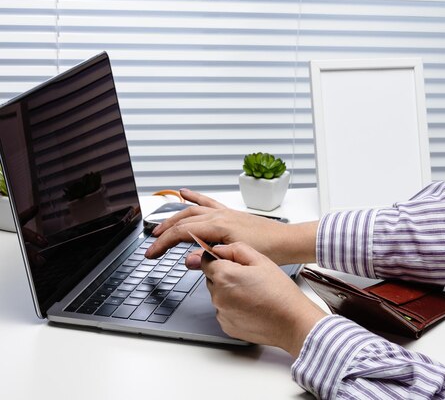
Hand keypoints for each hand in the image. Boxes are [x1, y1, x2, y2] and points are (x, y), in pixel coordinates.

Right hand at [144, 188, 317, 264]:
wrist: (286, 241)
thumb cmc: (268, 250)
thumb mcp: (236, 259)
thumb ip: (209, 259)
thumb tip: (187, 261)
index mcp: (218, 226)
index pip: (181, 233)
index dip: (162, 244)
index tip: (151, 253)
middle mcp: (219, 215)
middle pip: (183, 221)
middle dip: (164, 233)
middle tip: (151, 245)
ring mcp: (224, 213)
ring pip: (191, 210)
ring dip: (174, 217)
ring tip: (160, 226)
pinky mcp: (229, 213)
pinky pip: (207, 201)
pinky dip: (194, 196)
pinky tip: (184, 192)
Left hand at [202, 242, 326, 356]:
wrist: (291, 322)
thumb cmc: (280, 293)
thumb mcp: (262, 260)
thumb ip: (236, 250)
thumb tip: (220, 249)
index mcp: (225, 276)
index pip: (206, 261)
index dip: (219, 258)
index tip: (231, 261)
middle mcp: (218, 296)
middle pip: (212, 278)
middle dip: (225, 274)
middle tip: (248, 277)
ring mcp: (222, 313)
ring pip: (218, 295)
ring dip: (229, 291)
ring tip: (252, 292)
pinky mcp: (227, 326)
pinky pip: (224, 310)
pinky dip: (233, 307)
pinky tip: (251, 305)